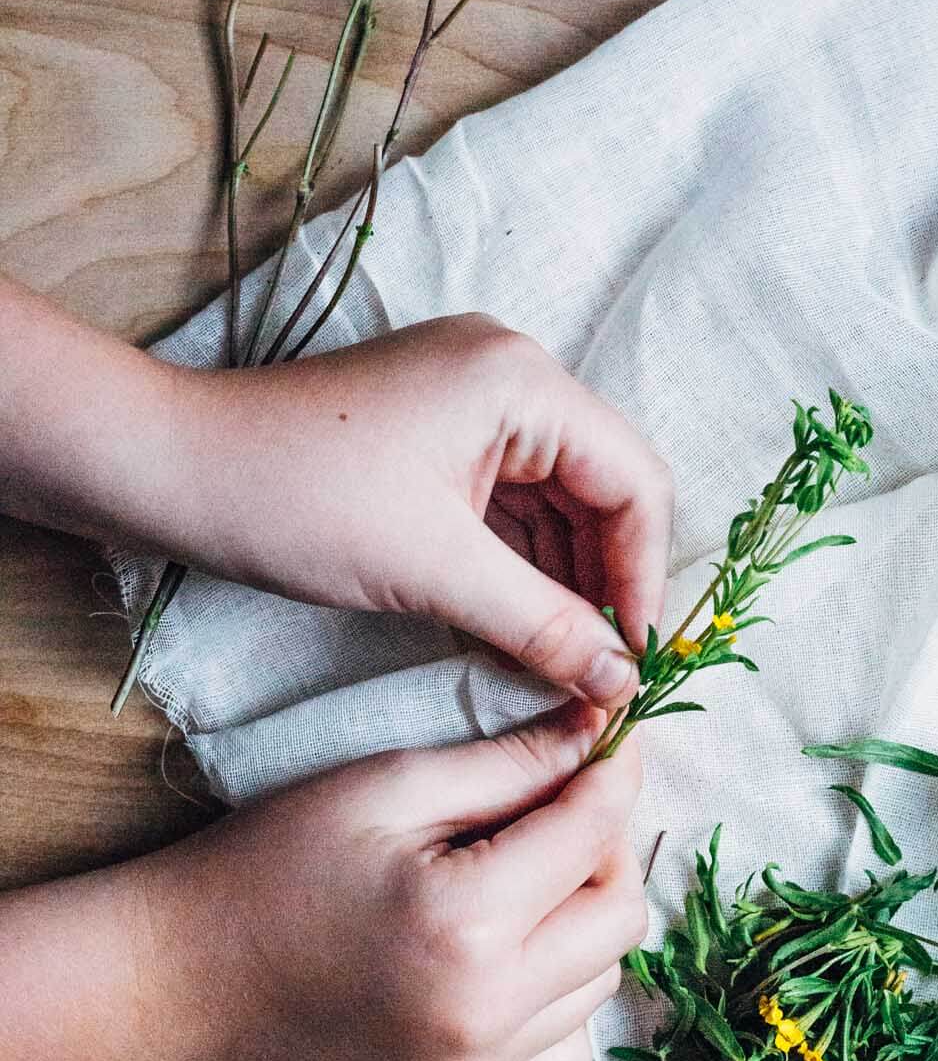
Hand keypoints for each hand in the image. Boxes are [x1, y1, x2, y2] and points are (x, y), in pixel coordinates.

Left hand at [0, 283, 672, 707]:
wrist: (169, 469)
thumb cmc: (294, 499)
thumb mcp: (433, 570)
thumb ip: (544, 626)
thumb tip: (623, 683)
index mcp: (522, 381)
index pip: (634, 481)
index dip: (645, 577)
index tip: (635, 660)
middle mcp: (509, 377)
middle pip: (603, 492)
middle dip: (607, 584)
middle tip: (605, 672)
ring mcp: (471, 405)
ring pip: (558, 507)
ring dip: (566, 585)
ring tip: (565, 664)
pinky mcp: (437, 439)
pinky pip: (510, 510)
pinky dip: (521, 571)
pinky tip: (521, 631)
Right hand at [0, 704, 647, 1060]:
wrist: (186, 975)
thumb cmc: (274, 862)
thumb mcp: (387, 788)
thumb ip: (508, 764)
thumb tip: (599, 733)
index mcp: (468, 921)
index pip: (595, 834)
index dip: (611, 774)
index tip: (608, 743)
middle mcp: (489, 1008)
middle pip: (620, 914)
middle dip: (604, 848)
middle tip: (556, 809)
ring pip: (604, 978)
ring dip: (585, 919)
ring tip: (523, 878)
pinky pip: (569, 1043)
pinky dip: (563, 991)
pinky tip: (512, 952)